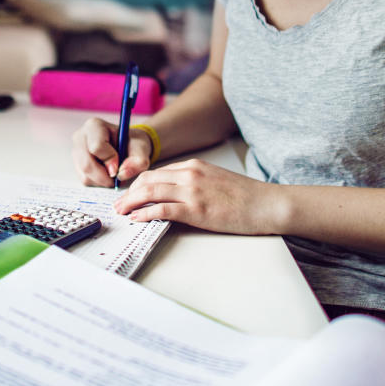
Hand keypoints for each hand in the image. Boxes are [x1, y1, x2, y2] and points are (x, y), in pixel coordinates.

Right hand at [70, 117, 154, 186]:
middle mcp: (80, 137)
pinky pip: (85, 180)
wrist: (128, 146)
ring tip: (114, 173)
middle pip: (87, 164)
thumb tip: (122, 174)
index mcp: (94, 126)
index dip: (109, 160)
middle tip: (117, 178)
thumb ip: (137, 160)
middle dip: (105, 176)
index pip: (96, 147)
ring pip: (85, 175)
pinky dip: (98, 182)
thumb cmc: (133, 143)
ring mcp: (75, 151)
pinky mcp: (76, 164)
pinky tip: (107, 174)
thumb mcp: (141, 148)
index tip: (119, 165)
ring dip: (102, 180)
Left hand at [114, 159, 281, 234]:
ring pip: (150, 192)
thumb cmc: (245, 196)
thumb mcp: (215, 179)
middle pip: (148, 179)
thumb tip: (173, 194)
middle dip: (129, 193)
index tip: (130, 194)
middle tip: (118, 205)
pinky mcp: (196, 209)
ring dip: (131, 203)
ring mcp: (192, 191)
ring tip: (122, 213)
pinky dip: (145, 214)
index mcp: (194, 165)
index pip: (156, 172)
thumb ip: (194, 182)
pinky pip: (162, 209)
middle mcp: (190, 174)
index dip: (138, 184)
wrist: (266, 204)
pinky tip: (137, 220)